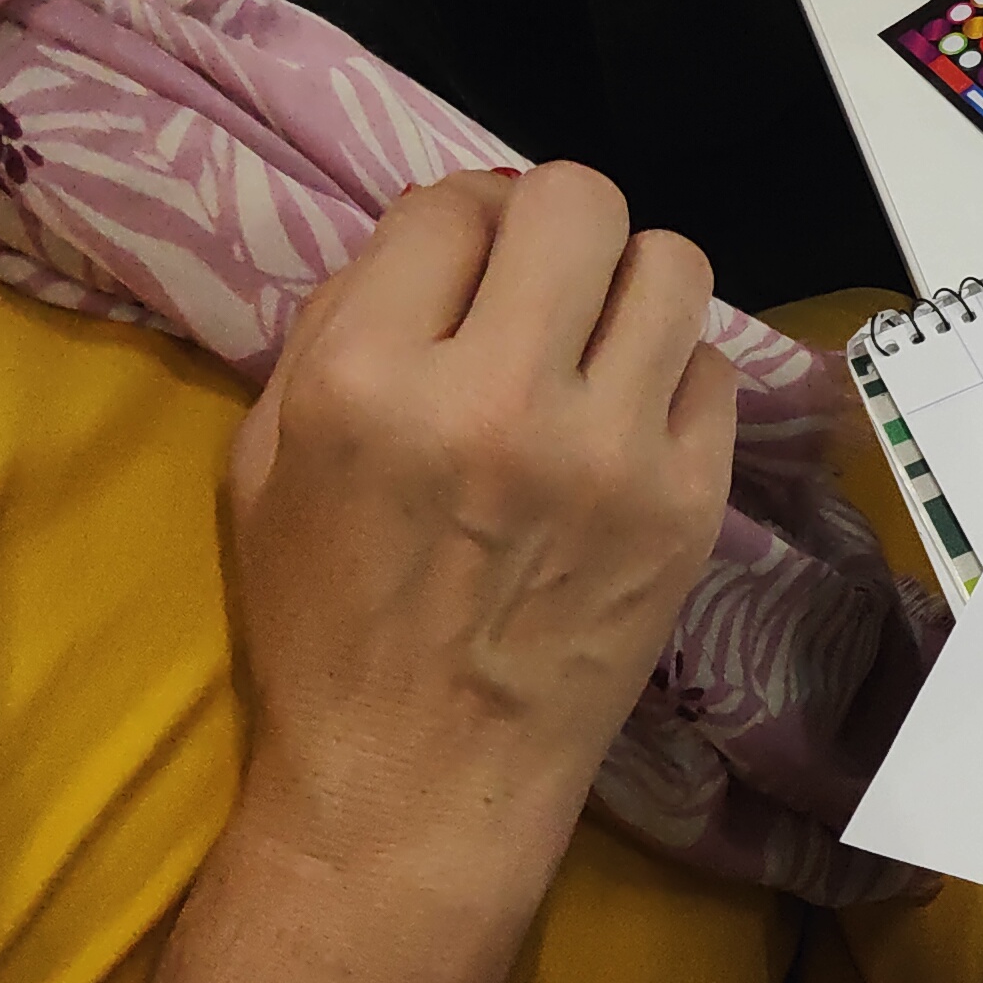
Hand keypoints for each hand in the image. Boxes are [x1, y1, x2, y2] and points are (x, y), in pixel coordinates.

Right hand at [220, 166, 738, 872]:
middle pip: (578, 200)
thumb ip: (338, 328)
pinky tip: (631, 422)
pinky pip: (715, 369)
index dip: (461, 220)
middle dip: (555, 223)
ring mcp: (609, 454)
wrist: (418, 782)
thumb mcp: (267, 461)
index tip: (465, 263)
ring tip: (598, 338)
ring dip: (630, 286)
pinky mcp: (689, 505)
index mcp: (366, 381)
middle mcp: (495, 399)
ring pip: (673, 265)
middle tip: (542, 278)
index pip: (450, 203)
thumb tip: (437, 234)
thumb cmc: (327, 625)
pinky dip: (674, 378)